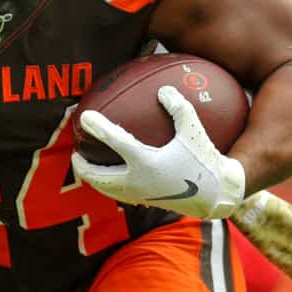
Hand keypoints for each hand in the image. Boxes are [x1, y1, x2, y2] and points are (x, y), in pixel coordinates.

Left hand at [71, 85, 244, 218]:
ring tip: (84, 167)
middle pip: (99, 176)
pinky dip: (108, 185)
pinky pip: (118, 193)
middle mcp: (138, 181)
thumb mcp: (194, 131)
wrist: (216, 197)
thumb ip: (179, 109)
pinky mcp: (145, 201)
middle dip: (83, 165)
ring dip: (92, 178)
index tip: (84, 117)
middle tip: (75, 153)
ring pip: (106, 189)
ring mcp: (139, 194)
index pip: (116, 142)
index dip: (98, 127)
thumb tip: (163, 89)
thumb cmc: (205, 161)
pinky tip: (111, 175)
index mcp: (147, 162)